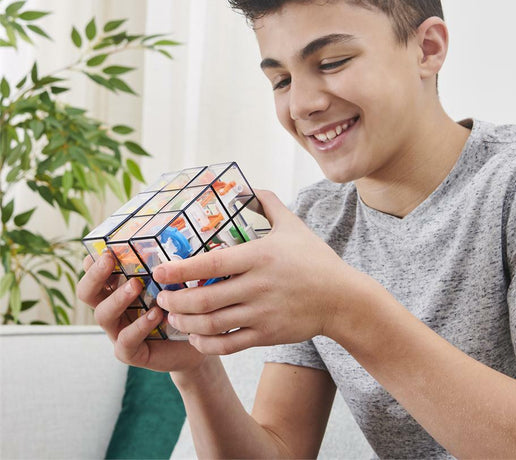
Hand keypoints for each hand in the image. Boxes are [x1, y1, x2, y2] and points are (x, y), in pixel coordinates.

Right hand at [77, 252, 208, 373]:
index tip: (104, 247)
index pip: (95, 272)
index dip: (93, 261)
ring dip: (118, 298)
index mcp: (118, 289)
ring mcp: (118, 331)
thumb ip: (165, 265)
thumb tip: (173, 238)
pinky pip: (126, 340)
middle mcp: (113, 309)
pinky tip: (155, 314)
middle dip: (94, 275)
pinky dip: (139, 326)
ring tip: (136, 285)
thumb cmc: (182, 305)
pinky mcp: (130, 352)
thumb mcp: (174, 281)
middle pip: (87, 292)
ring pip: (103, 315)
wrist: (198, 340)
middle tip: (109, 259)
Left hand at [153, 189, 356, 354]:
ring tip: (173, 317)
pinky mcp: (268, 334)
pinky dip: (207, 343)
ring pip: (212, 323)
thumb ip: (269, 203)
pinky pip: (229, 344)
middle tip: (162, 298)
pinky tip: (196, 337)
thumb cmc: (315, 259)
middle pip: (204, 299)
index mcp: (260, 256)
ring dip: (185, 323)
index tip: (159, 271)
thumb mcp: (294, 225)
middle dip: (175, 302)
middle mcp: (258, 286)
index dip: (181, 269)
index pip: (212, 262)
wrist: (342, 298)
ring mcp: (262, 312)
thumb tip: (246, 186)